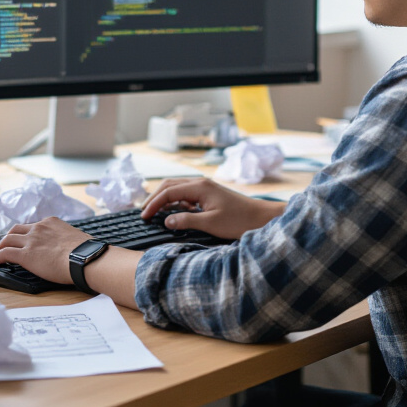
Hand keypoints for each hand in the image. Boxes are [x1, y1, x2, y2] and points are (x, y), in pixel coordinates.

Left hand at [0, 217, 90, 283]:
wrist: (84, 258)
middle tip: (5, 244)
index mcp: (51, 223)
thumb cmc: (86, 252)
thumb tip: (72, 248)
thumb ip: (67, 240)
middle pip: (16, 230)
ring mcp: (31, 240)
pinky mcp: (25, 255)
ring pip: (8, 240)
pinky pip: (5, 253)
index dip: (26, 233)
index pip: (33, 226)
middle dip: (9, 237)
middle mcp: (38, 228)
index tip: (24, 239)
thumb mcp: (76, 238)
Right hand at [140, 177, 282, 240]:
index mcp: (199, 187)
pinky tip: (173, 214)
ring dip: (164, 199)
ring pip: (177, 189)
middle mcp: (200, 183)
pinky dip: (175, 202)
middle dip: (154, 198)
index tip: (144, 217)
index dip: (153, 204)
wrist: (261, 218)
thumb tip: (166, 220)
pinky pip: (186, 195)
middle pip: (169, 185)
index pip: (168, 191)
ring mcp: (205, 188)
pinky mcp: (209, 194)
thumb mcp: (211, 223)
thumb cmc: (239, 221)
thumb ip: (186, 221)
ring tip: (153, 213)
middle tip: (144, 213)